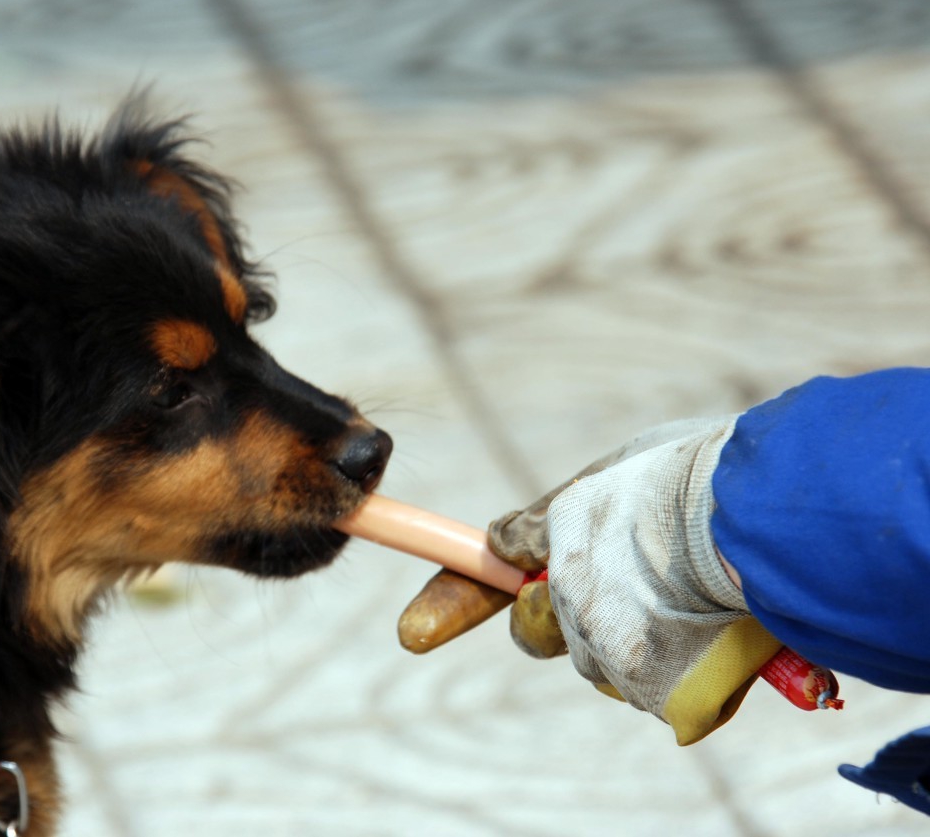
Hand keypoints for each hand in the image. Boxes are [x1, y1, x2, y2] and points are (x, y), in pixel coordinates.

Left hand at [397, 418, 782, 744]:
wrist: (751, 513)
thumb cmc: (699, 477)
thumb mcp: (619, 474)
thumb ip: (560, 513)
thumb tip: (503, 542)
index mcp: (558, 527)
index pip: (487, 572)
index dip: (450, 603)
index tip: (411, 633)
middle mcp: (563, 589)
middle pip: (537, 629)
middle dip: (560, 618)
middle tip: (613, 592)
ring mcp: (597, 638)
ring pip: (595, 659)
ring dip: (626, 642)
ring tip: (686, 599)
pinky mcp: (638, 681)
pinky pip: (647, 689)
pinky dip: (677, 671)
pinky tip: (709, 631)